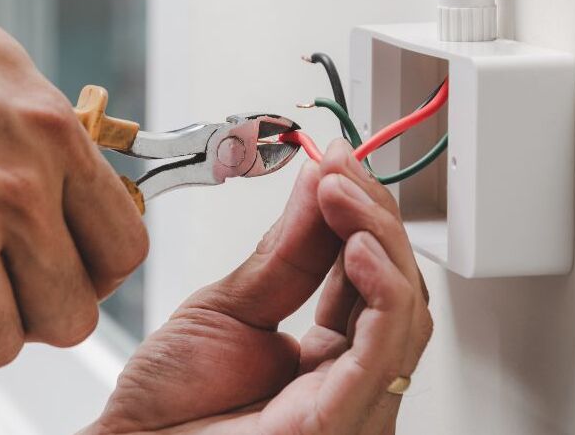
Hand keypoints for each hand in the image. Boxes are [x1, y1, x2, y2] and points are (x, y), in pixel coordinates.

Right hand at [0, 0, 148, 367]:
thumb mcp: (0, 67)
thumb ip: (48, 130)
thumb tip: (76, 170)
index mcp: (56, 142)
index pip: (123, 250)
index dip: (101, 272)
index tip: (78, 268)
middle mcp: (16, 194)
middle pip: (70, 316)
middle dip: (38, 311)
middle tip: (7, 285)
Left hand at [87, 140, 431, 434]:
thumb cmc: (170, 400)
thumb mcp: (233, 303)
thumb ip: (287, 251)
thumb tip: (322, 183)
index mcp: (327, 356)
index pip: (372, 277)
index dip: (363, 217)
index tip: (338, 166)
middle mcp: (350, 380)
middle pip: (398, 291)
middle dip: (376, 220)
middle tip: (341, 173)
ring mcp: (352, 404)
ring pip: (404, 317)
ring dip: (381, 242)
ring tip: (343, 196)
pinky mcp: (339, 423)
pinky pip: (381, 356)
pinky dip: (381, 294)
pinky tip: (359, 248)